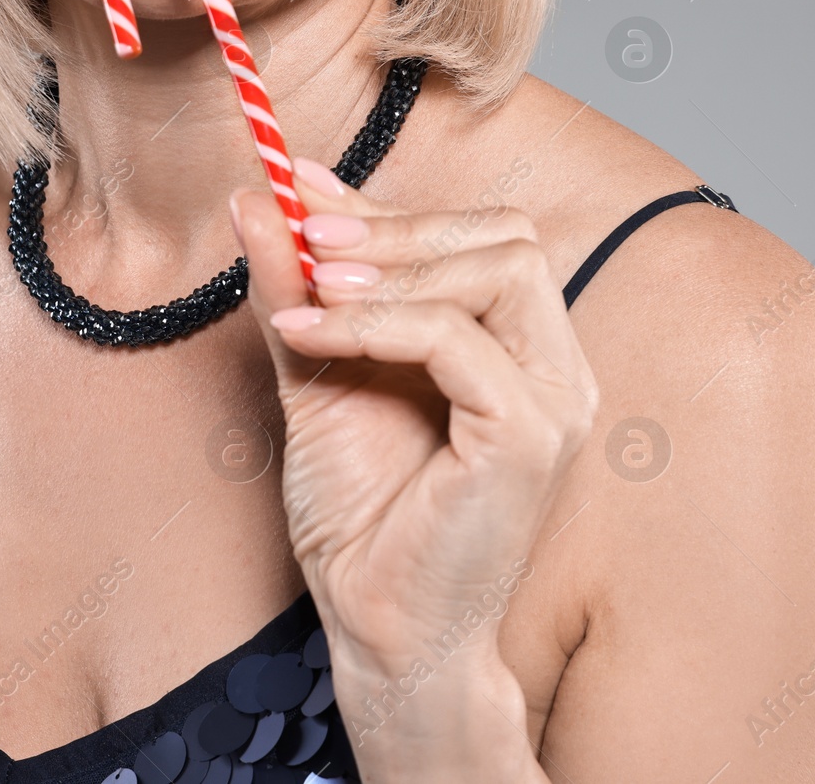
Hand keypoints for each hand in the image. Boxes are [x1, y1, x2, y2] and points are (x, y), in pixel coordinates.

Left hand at [228, 158, 598, 674]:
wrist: (376, 629)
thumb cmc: (362, 517)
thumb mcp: (317, 377)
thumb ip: (298, 291)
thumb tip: (260, 201)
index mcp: (519, 350)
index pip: (482, 236)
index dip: (391, 204)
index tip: (301, 185)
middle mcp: (554, 367)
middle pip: (509, 236)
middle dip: (401, 224)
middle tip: (309, 235)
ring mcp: (553, 402)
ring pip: (501, 269)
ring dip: (392, 265)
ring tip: (309, 287)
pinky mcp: (528, 439)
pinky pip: (457, 341)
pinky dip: (376, 323)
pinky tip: (309, 336)